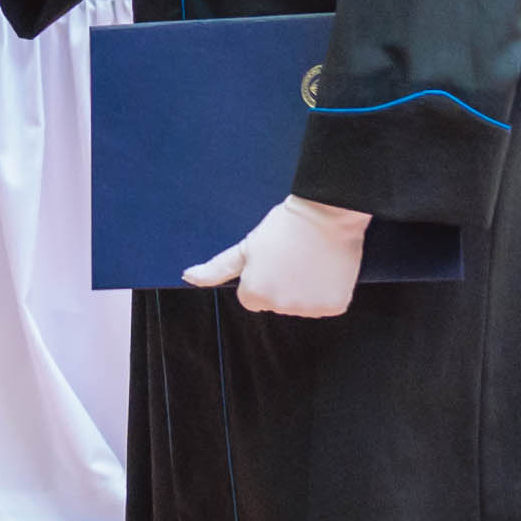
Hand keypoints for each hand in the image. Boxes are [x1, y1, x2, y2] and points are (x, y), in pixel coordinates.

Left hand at [182, 194, 371, 317]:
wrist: (326, 212)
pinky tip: (326, 268)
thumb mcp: (245, 247)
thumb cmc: (283, 226)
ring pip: (302, 304)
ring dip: (305, 288)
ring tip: (309, 260)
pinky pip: (327, 304)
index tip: (271, 258)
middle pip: (277, 302)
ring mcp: (308, 309)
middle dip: (282, 284)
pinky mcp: (335, 306)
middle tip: (292, 256)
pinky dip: (328, 290)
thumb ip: (216, 268)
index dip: (262, 276)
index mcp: (254, 294)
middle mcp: (280, 307)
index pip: (253, 297)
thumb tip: (186, 277)